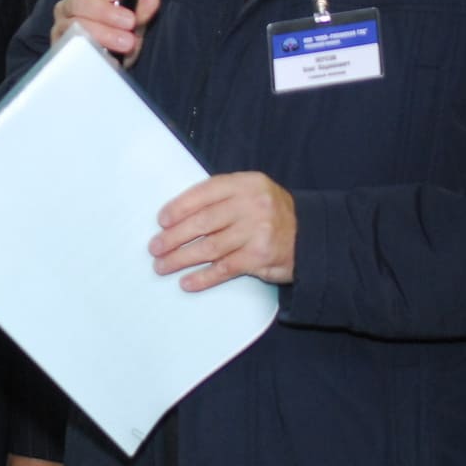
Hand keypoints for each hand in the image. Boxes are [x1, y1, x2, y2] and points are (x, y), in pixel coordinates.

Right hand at [50, 0, 161, 67]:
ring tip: (125, 42)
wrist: (108, 63)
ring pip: (75, 25)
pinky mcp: (62, 48)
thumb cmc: (117, 35)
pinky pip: (71, 48)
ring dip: (102, 33)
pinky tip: (108, 56)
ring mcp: (62, 27)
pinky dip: (91, 51)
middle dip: (105, 12)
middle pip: (79, 2)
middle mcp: (70, 7)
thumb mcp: (134, 23)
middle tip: (129, 22)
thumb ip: (142, 9)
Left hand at [151, 171, 296, 289]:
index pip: (204, 192)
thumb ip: (222, 198)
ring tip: (163, 266)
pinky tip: (187, 281)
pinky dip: (203, 277)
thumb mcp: (251, 194)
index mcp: (246, 184)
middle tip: (155, 248)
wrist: (310, 236)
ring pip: (209, 247)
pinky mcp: (259, 257)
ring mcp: (257, 231)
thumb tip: (178, 215)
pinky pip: (224, 268)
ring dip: (181, 258)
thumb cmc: (271, 215)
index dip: (179, 207)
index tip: (161, 220)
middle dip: (174, 237)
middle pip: (203, 222)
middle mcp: (252, 205)